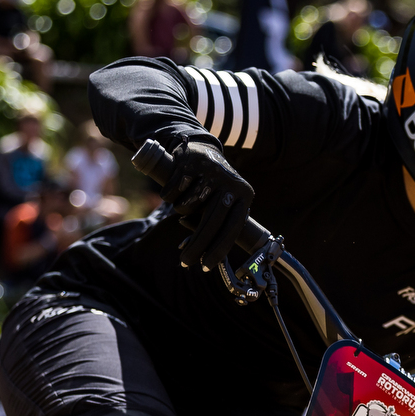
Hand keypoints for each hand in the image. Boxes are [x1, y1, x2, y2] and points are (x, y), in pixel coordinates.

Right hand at [162, 138, 254, 270]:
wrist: (201, 148)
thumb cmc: (214, 185)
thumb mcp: (225, 200)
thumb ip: (220, 224)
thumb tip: (204, 258)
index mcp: (244, 194)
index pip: (232, 228)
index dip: (219, 250)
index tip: (206, 267)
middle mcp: (230, 183)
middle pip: (210, 222)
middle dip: (197, 246)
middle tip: (185, 262)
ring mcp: (211, 172)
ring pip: (187, 207)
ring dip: (180, 210)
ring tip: (184, 201)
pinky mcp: (190, 163)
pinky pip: (174, 192)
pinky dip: (170, 195)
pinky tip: (176, 188)